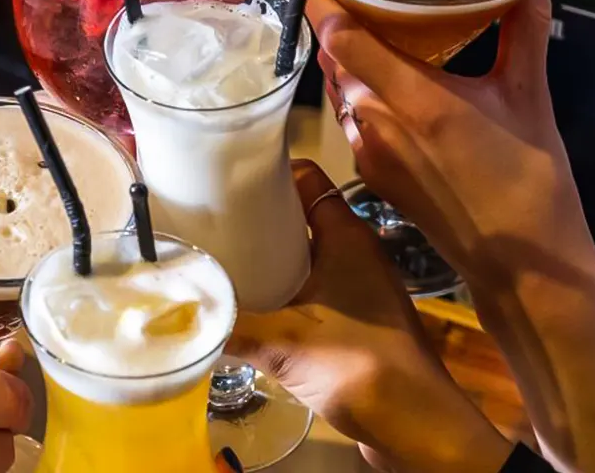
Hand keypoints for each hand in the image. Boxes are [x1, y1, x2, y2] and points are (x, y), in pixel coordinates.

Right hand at [229, 160, 510, 472]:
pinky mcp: (356, 323)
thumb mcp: (282, 339)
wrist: (414, 423)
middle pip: (300, 218)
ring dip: (269, 259)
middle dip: (257, 219)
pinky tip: (250, 309)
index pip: (306, 179)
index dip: (267, 172)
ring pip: (305, 258)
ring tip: (220, 260)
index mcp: (346, 235)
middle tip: (208, 220)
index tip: (222, 176)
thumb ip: (229, 324)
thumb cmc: (358, 362)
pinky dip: (283, 294)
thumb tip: (180, 314)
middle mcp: (355, 253)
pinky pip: (311, 293)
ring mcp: (359, 289)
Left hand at [310, 0, 594, 471]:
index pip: (340, 35)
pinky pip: (354, 120)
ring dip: (353, 61)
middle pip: (337, 58)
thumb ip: (523, 31)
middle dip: (346, 22)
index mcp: (412, 99)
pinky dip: (364, 95)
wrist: (524, 267)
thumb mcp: (529, 96)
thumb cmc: (531, 183)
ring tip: (382, 29)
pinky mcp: (373, 174)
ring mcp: (369, 153)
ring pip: (343, 90)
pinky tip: (395, 83)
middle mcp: (377, 124)